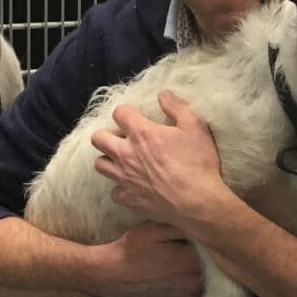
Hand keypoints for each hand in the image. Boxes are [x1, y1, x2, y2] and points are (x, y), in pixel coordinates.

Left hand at [91, 90, 229, 228]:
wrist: (197, 202)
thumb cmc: (198, 163)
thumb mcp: (195, 126)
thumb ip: (177, 107)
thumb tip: (163, 94)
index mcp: (141, 133)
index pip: (119, 113)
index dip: (127, 112)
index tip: (136, 117)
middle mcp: (126, 154)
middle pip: (98, 138)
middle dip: (108, 135)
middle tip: (124, 139)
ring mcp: (124, 178)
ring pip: (100, 164)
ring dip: (109, 159)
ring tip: (124, 161)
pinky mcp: (129, 198)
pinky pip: (114, 191)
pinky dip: (121, 187)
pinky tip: (133, 185)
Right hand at [92, 221, 203, 296]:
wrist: (114, 274)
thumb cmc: (134, 249)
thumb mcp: (156, 228)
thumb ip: (182, 225)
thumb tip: (203, 223)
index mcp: (192, 262)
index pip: (211, 246)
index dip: (205, 237)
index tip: (198, 231)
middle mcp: (196, 282)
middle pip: (212, 262)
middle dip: (204, 252)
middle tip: (190, 243)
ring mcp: (191, 295)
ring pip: (206, 277)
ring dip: (201, 268)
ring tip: (184, 257)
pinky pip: (199, 290)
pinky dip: (194, 281)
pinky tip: (181, 272)